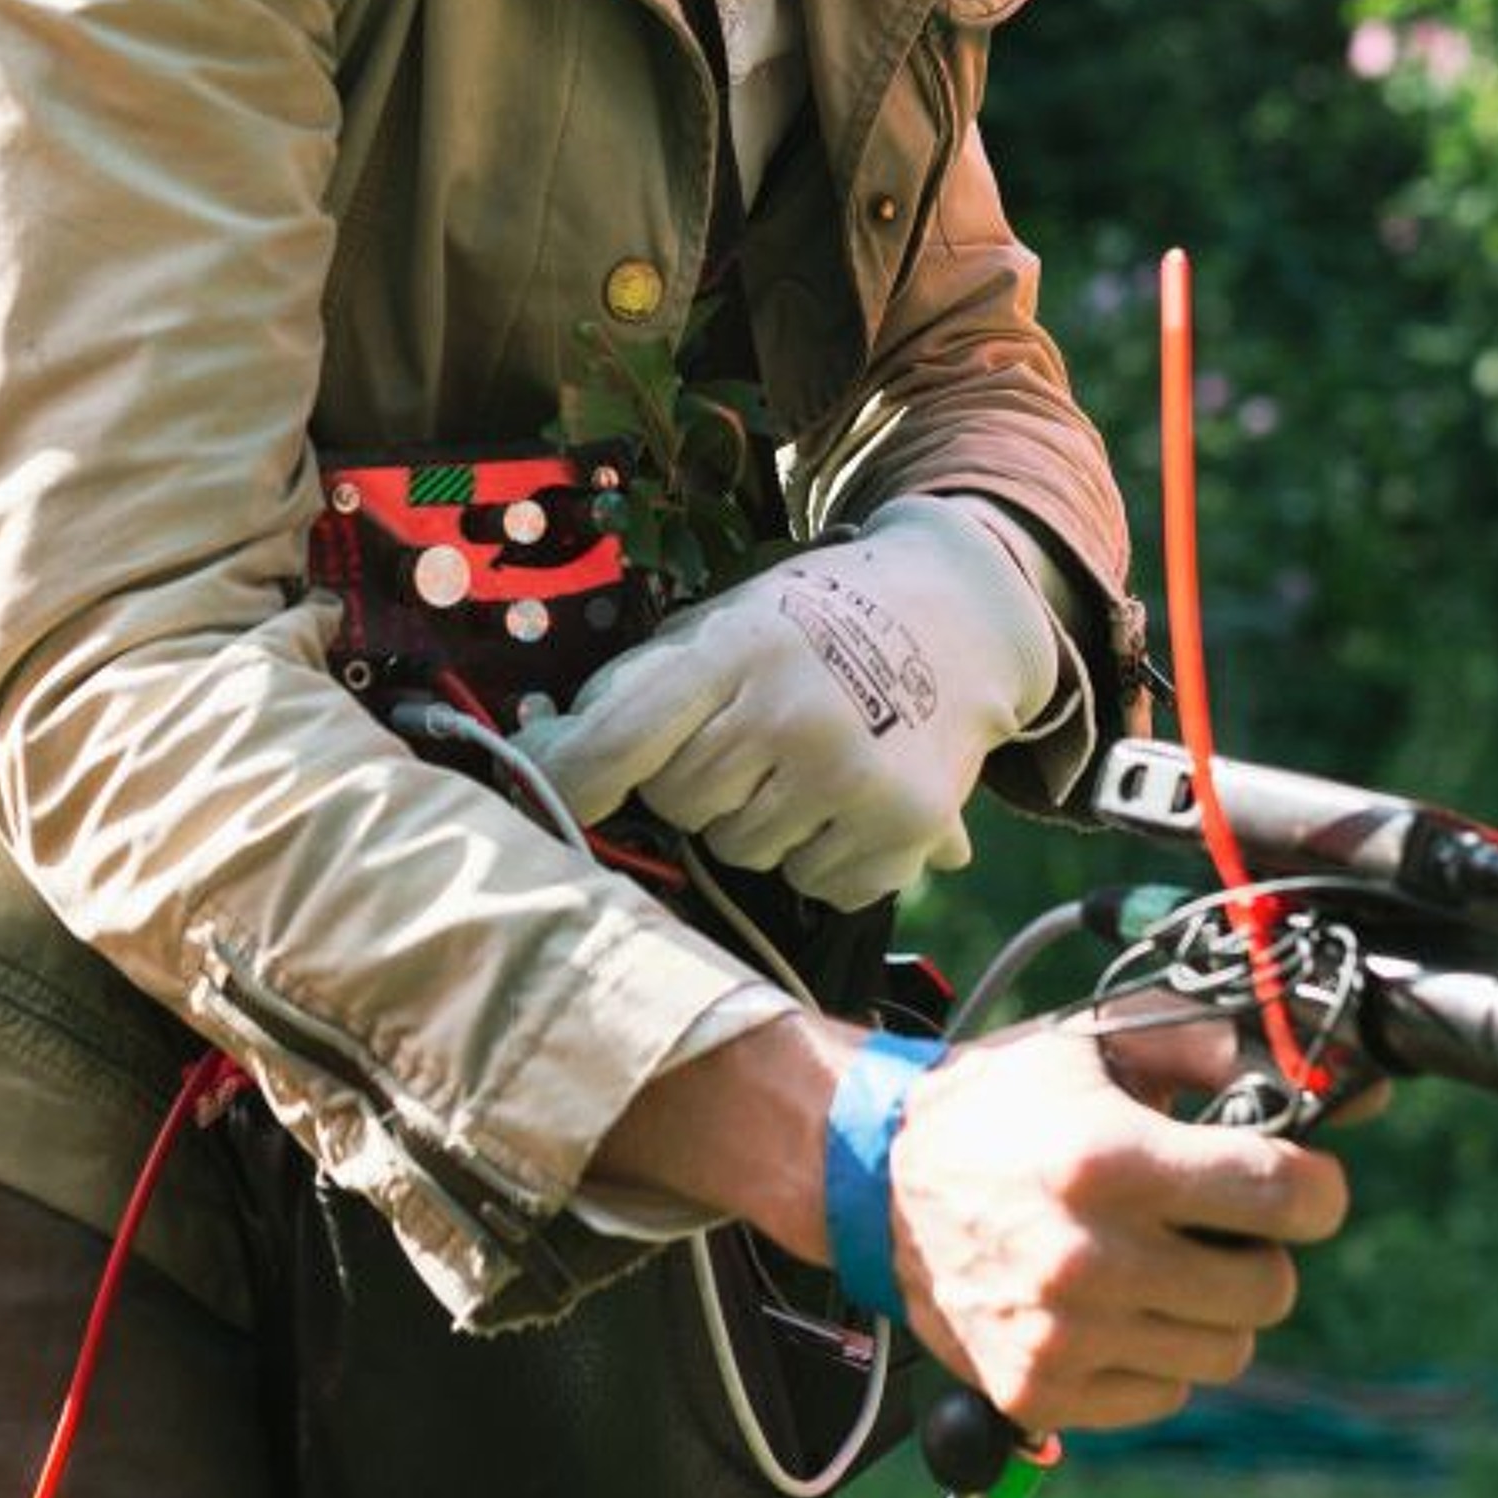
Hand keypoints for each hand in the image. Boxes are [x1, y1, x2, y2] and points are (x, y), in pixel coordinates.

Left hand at [514, 497, 1066, 906]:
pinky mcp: (906, 829)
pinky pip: (815, 884)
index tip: (539, 797)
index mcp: (739, 647)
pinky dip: (822, 854)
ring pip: (742, 851)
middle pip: (680, 802)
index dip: (569, 778)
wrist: (961, 613)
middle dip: (698, 779)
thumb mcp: (727, 621)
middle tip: (748, 734)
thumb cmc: (812, 621)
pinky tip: (849, 793)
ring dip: (757, 819)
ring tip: (804, 757)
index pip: (623, 736)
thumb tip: (536, 752)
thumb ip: (637, 688)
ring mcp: (855, 776)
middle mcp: (797, 713)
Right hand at [885, 1011, 1350, 1432]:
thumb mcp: (1096, 1046)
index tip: (1306, 1184)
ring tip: (1161, 1261)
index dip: (1315, 1189)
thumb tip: (1323, 1080)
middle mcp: (1090, 1257)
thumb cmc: (999, 1102)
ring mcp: (1063, 1335)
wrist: (876, 1178)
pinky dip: (1157, 1355)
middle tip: (1219, 1222)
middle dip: (1261, 1250)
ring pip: (1225, 1352)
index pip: (1282, 1196)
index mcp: (1110, 1159)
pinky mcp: (1038, 1392)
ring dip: (1212, 1308)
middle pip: (1267, 1289)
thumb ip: (1208, 1050)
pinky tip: (1116, 1305)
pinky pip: (1162, 1395)